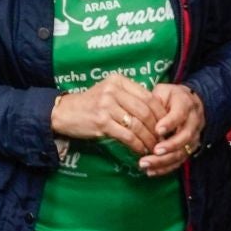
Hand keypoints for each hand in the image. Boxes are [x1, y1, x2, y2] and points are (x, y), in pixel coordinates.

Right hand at [49, 73, 163, 154]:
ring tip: (154, 148)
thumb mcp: (109, 93)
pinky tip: (140, 150)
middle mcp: (112, 90)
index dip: (161, 114)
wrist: (64, 112)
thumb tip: (157, 113)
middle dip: (157, 129)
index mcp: (117, 80)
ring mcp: (106, 105)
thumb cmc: (90, 104)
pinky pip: (127, 136)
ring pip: (138, 125)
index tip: (167, 126)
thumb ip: (129, 97)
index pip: (148, 97)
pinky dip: (137, 145)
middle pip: (145, 111)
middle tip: (163, 140)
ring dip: (149, 139)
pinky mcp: (101, 121)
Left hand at [138, 83, 205, 176]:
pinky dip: (165, 168)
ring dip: (164, 161)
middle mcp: (193, 123)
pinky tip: (151, 171)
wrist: (190, 103)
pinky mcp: (188, 150)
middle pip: (184, 138)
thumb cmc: (170, 97)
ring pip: (181, 152)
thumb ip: (153, 101)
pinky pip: (178, 161)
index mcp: (185, 105)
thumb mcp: (163, 92)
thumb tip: (140, 112)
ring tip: (146, 164)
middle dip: (168, 147)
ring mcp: (193, 138)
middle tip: (152, 151)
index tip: (157, 130)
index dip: (169, 123)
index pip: (179, 115)